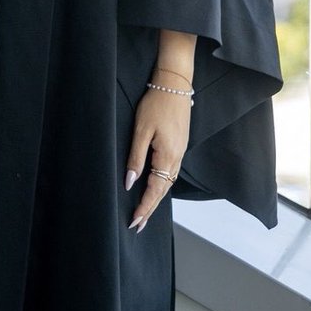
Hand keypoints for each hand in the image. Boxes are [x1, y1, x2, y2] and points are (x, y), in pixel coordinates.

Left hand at [124, 86, 190, 233]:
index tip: (134, 222)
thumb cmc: (156, 104)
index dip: (144, 207)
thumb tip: (130, 182)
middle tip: (138, 225)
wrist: (174, 85)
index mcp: (167, 156)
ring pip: (168, 182)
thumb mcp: (141, 130)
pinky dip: (162, 184)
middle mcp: (177, 158)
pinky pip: (171, 172)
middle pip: (163, 190)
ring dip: (156, 198)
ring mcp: (180, 152)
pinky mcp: (179, 146)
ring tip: (144, 211)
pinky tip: (155, 187)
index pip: (155, 190)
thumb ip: (136, 157)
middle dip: (150, 208)